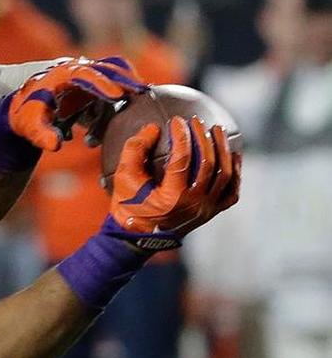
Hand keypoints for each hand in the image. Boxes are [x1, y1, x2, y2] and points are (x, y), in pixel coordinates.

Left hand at [0, 57, 145, 172]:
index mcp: (61, 74)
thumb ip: (42, 135)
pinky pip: (111, 96)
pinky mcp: (93, 90)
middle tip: (145, 93)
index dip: (102, 84)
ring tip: (131, 117)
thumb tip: (56, 145)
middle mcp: (77, 71)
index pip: (85, 74)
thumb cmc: (24, 116)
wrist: (21, 111)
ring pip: (113, 82)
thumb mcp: (29, 127)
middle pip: (108, 69)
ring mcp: (87, 79)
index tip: (118, 96)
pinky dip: (116, 109)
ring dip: (121, 100)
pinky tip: (117, 129)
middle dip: (126, 80)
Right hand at [106, 116, 240, 250]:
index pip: (182, 159)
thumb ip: (135, 150)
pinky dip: (235, 173)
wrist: (137, 237)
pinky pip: (231, 192)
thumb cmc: (128, 205)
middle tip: (197, 122)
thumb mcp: (123, 177)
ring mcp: (206, 209)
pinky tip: (233, 156)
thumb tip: (153, 127)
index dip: (181, 136)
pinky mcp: (211, 212)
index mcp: (172, 197)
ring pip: (225, 176)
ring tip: (218, 131)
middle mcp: (194, 204)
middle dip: (203, 138)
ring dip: (223, 150)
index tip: (177, 120)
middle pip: (208, 164)